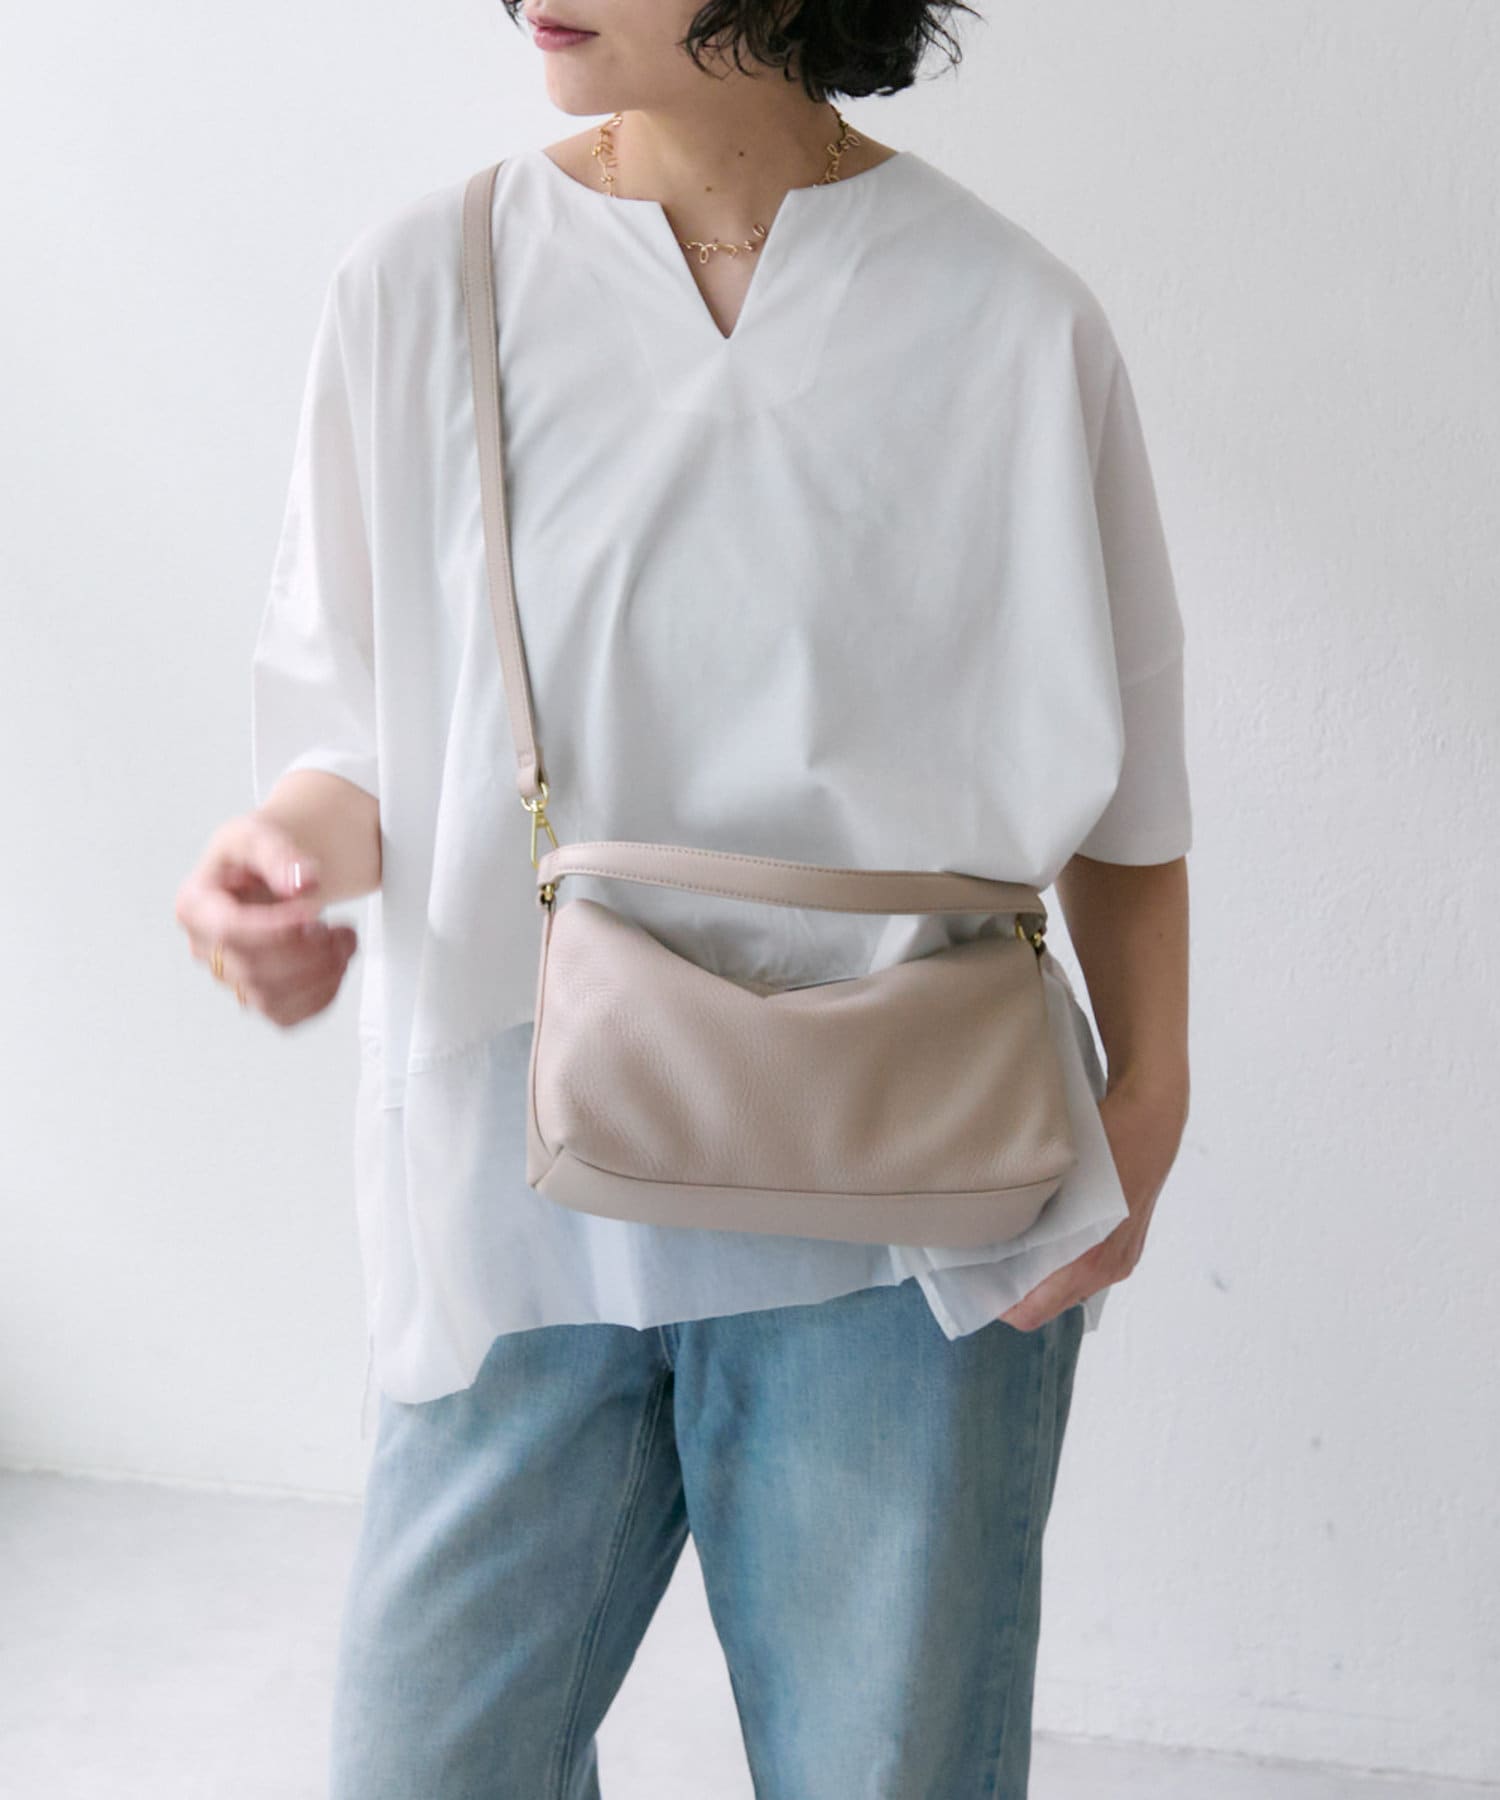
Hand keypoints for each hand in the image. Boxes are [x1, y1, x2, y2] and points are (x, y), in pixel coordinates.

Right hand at [174, 812, 358, 1028]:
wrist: (270, 871)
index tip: (313, 915)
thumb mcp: (260, 835)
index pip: (230, 930)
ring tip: (344, 941)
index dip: (276, 929)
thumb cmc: (255, 855)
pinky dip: (321, 995)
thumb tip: (303, 882)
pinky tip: (337, 964)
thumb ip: (279, 854)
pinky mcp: (257, 995)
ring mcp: (230, 977)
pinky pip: (286, 1014)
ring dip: (320, 975)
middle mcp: (206, 948)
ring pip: (270, 999)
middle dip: (309, 951)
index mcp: (196, 906)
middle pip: (253, 969)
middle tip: (343, 926)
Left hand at [996, 1077, 1186, 1331]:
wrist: (1150, 1122)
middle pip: (1049, 1306)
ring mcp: (1121, 1260)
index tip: (975, 1285)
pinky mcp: (1127, 1248)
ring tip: (1010, 1252)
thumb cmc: (1104, 1144)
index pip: (1033, 1310)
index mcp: (1089, 1259)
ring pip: (1069, 1290)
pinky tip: (1044, 1239)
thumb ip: (1030, 1217)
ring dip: (1040, 1280)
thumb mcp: (1058, 1180)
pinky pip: (1087, 1272)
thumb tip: (992, 1240)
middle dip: (1017, 1293)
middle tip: (985, 1267)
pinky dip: (1063, 1266)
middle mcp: (1108, 1268)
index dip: (1000, 1304)